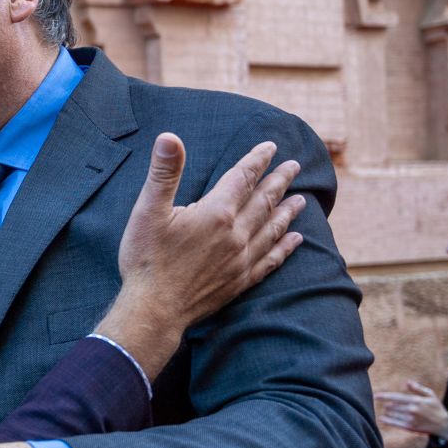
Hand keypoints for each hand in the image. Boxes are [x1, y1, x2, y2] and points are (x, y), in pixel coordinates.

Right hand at [98, 135, 305, 378]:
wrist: (154, 310)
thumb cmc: (146, 260)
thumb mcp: (147, 211)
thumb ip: (163, 173)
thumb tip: (169, 137)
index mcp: (216, 212)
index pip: (243, 177)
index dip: (257, 160)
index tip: (270, 147)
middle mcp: (236, 234)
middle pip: (264, 200)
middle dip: (279, 180)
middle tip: (294, 166)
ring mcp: (241, 259)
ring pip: (273, 228)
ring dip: (287, 211)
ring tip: (301, 198)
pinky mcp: (241, 281)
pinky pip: (272, 259)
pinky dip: (286, 247)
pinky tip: (296, 239)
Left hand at [376, 381, 447, 439]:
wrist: (443, 425)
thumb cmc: (436, 407)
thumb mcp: (431, 395)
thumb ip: (418, 388)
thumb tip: (407, 382)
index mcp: (417, 401)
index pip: (397, 397)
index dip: (385, 396)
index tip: (376, 396)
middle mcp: (412, 410)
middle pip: (392, 406)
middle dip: (387, 404)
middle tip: (386, 403)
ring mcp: (410, 419)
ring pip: (392, 414)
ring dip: (388, 412)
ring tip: (388, 410)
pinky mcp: (410, 427)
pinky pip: (394, 423)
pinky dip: (387, 420)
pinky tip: (381, 418)